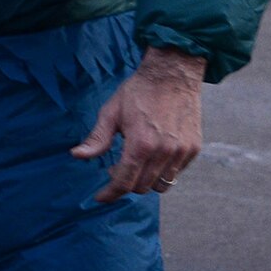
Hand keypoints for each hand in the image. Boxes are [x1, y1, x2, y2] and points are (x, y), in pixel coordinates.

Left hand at [71, 46, 206, 202]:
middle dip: (124, 183)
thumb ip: (97, 139)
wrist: (173, 74)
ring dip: (145, 180)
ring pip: (161, 185)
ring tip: (135, 162)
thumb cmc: (138, 91)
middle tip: (115, 168)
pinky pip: (176, 173)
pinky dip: (162, 171)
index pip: (124, 183)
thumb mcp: (111, 112)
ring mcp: (181, 151)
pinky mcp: (193, 148)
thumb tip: (76, 156)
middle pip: (141, 187)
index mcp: (141, 145)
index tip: (100, 196)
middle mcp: (164, 152)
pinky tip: (153, 155)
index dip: (110, 194)